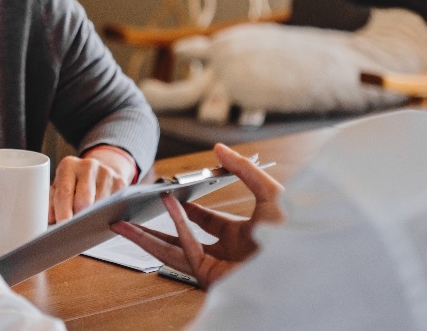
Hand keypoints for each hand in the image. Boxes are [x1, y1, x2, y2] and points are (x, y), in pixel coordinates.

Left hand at [49, 146, 134, 223]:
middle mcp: (88, 165)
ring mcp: (107, 173)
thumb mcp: (59, 187)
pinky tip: (101, 216)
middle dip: (78, 216)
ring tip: (86, 222)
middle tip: (74, 228)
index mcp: (68, 165)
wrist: (97, 170)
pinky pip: (114, 205)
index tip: (62, 225)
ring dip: (93, 217)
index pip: (64, 191)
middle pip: (84, 199)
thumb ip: (51, 202)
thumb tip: (49, 220)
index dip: (63, 211)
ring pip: (100, 204)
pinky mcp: (121, 182)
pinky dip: (107, 214)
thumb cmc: (73, 183)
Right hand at [110, 143, 284, 288]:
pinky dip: (174, 227)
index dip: (186, 211)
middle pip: (179, 241)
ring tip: (119, 225)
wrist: (306, 261)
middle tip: (129, 218)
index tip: (169, 197)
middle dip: (151, 230)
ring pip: (170, 252)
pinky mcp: (210, 277)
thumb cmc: (297, 231)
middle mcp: (225, 255)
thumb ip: (243, 169)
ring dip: (144, 238)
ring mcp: (216, 267)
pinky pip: (185, 249)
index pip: (206, 224)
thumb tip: (219, 148)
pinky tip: (165, 207)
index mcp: (241, 238)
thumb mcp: (269, 192)